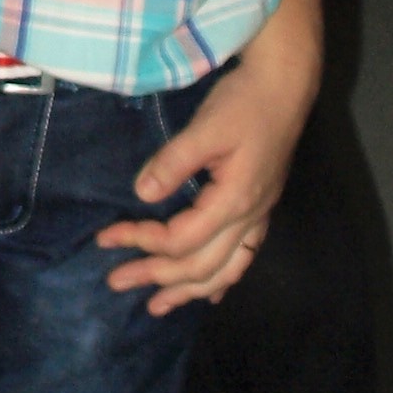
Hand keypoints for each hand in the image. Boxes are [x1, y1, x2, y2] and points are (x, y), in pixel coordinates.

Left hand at [98, 58, 311, 312]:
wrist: (286, 86)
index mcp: (234, 200)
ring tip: (158, 306)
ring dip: (189, 290)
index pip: (180, 239)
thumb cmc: (245, 102)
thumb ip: (173, 162)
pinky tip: (211, 292)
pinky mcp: (260, 207)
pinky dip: (222, 279)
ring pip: (225, 270)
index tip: (107, 238)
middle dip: (156, 277)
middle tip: (116, 282)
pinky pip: (242, 258)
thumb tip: (142, 194)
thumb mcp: (205, 127)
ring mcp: (259, 215)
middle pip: (201, 265)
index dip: (141, 242)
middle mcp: (250, 217)